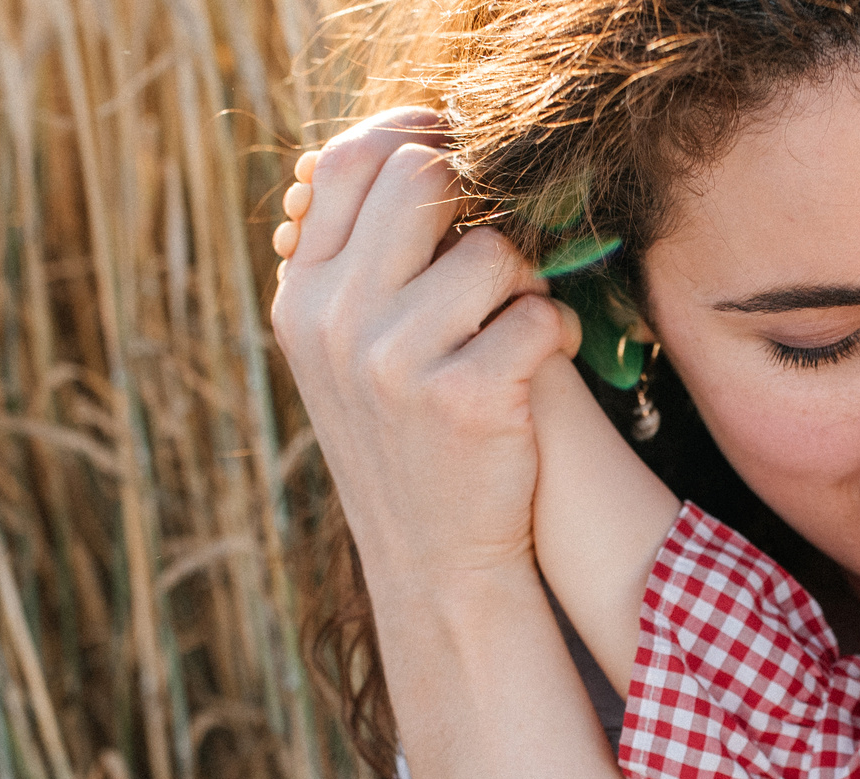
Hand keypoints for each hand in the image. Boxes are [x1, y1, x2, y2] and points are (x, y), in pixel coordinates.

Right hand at [269, 108, 580, 610]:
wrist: (433, 561)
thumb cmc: (408, 438)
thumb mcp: (349, 350)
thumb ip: (363, 259)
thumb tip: (409, 146)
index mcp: (302, 296)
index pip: (346, 162)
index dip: (414, 136)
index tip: (459, 148)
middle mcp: (335, 320)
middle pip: (422, 180)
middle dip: (481, 201)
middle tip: (503, 246)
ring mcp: (394, 360)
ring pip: (494, 252)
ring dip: (526, 284)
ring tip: (519, 328)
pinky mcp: (464, 399)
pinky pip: (539, 316)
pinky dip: (558, 336)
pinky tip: (545, 367)